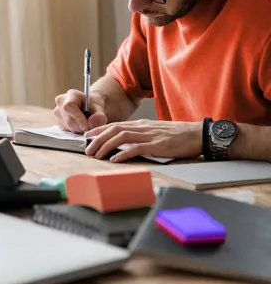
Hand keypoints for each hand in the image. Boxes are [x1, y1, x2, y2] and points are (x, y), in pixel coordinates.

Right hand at [53, 89, 107, 132]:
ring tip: (85, 124)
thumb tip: (91, 123)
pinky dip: (74, 130)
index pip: (69, 106)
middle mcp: (61, 102)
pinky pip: (66, 130)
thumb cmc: (93, 106)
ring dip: (78, 129)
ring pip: (67, 126)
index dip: (77, 117)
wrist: (89, 107)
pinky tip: (79, 125)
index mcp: (71, 94)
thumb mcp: (99, 109)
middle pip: (68, 120)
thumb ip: (99, 116)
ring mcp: (57, 112)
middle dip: (80, 127)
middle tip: (89, 127)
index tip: (86, 125)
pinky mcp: (58, 121)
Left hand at [84, 119, 201, 161]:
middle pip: (114, 130)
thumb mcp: (154, 131)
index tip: (87, 136)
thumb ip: (140, 135)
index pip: (115, 125)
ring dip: (106, 146)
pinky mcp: (157, 145)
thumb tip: (124, 143)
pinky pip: (136, 148)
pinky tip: (114, 159)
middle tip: (86, 149)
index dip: (99, 130)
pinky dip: (123, 153)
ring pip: (121, 137)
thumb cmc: (176, 135)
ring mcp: (149, 135)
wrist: (197, 134)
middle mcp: (142, 127)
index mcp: (141, 124)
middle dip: (97, 139)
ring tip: (96, 154)